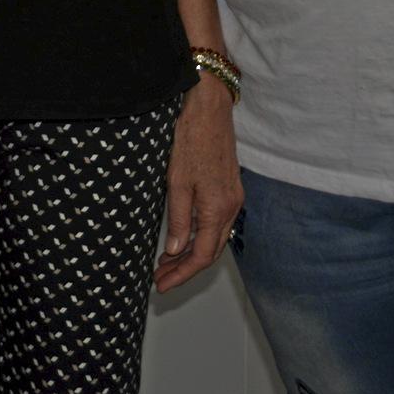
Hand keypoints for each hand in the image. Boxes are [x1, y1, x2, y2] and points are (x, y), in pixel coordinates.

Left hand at [155, 76, 243, 291]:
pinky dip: (200, 237)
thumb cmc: (191, 140)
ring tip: (167, 263)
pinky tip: (184, 238)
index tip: (162, 285)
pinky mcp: (230, 189)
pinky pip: (218, 224)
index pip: (202, 256)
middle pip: (210, 251)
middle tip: (160, 278)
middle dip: (185, 268)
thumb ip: (179, 219)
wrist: (210, 108)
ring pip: (215, 239)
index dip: (182, 274)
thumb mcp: (177, 182)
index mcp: (218, 209)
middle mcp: (231, 208)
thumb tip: (174, 250)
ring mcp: (233, 198)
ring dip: (192, 254)